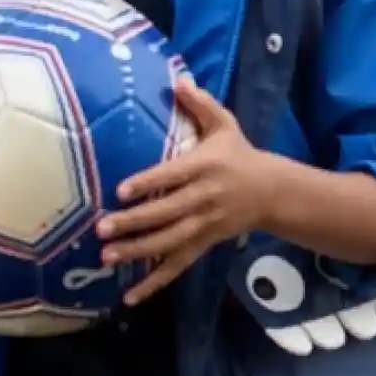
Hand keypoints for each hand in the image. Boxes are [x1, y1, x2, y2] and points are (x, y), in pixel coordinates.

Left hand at [105, 80, 280, 303]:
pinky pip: (177, 265)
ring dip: (137, 252)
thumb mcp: (225, 124)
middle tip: (102, 228)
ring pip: (168, 242)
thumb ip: (200, 104)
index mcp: (206, 167)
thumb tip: (178, 80)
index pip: (173, 176)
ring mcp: (204, 225)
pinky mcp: (203, 244)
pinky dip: (154, 283)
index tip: (121, 190)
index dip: (148, 183)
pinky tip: (130, 295)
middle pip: (166, 213)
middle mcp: (204, 198)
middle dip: (134, 223)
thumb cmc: (240, 155)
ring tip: (106, 256)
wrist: (272, 192)